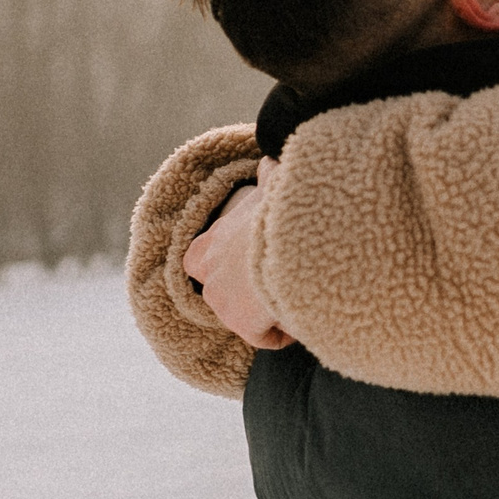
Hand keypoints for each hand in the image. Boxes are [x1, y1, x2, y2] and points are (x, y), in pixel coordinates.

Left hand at [183, 163, 291, 349]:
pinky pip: (264, 337)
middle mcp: (209, 270)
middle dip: (245, 295)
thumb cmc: (285, 212)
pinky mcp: (241, 323)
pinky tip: (301, 314)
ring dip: (265, 311)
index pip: (197, 260)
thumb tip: (270, 161)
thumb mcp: (274, 188)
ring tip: (293, 298)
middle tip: (275, 288)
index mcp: (213, 239)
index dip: (222, 267)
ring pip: (244, 317)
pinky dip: (282, 332)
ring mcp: (221, 301)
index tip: (251, 267)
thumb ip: (268, 178)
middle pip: (220, 294)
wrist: (295, 238)